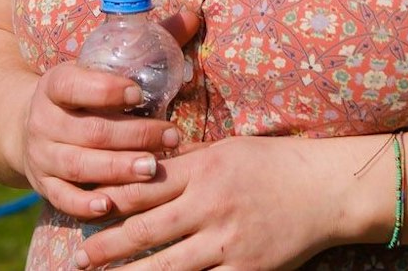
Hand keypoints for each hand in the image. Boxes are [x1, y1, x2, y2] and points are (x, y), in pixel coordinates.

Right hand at [16, 8, 201, 220]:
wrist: (31, 127)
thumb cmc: (83, 92)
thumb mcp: (101, 65)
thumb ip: (145, 42)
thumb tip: (192, 16)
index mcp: (56, 84)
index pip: (73, 84)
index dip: (104, 89)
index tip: (138, 92)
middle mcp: (44, 120)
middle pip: (88, 131)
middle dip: (132, 136)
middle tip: (171, 136)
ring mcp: (42, 155)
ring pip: (79, 166)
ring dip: (117, 169)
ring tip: (153, 168)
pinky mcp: (45, 185)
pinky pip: (63, 199)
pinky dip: (84, 204)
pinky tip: (110, 205)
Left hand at [80, 134, 372, 269]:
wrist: (327, 189)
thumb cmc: (276, 164)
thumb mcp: (229, 149)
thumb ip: (188, 161)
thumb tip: (146, 162)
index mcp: (205, 170)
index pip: (145, 187)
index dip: (111, 200)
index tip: (86, 208)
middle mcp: (212, 205)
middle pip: (147, 230)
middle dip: (108, 245)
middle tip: (79, 256)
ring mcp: (228, 241)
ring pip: (168, 266)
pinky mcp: (247, 270)